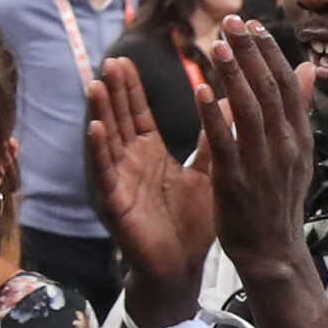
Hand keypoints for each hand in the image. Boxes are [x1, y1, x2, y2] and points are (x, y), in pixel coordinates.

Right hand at [87, 56, 214, 316]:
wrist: (181, 267)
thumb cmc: (192, 223)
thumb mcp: (210, 172)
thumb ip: (216, 137)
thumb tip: (233, 101)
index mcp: (149, 155)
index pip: (137, 114)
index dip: (130, 89)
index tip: (125, 60)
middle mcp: (129, 163)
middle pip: (118, 120)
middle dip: (112, 92)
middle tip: (109, 61)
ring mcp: (118, 181)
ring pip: (106, 140)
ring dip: (100, 113)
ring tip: (96, 85)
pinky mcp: (114, 202)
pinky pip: (104, 172)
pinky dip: (98, 150)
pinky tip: (94, 129)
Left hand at [201, 17, 319, 289]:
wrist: (272, 252)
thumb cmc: (277, 199)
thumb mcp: (296, 152)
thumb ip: (298, 110)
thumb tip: (308, 69)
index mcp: (298, 136)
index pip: (285, 83)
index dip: (269, 51)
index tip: (251, 24)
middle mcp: (284, 144)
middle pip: (268, 88)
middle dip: (249, 52)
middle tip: (230, 21)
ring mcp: (261, 162)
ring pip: (248, 109)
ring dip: (232, 74)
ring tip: (216, 44)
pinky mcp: (236, 180)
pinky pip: (224, 141)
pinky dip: (213, 114)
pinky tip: (200, 90)